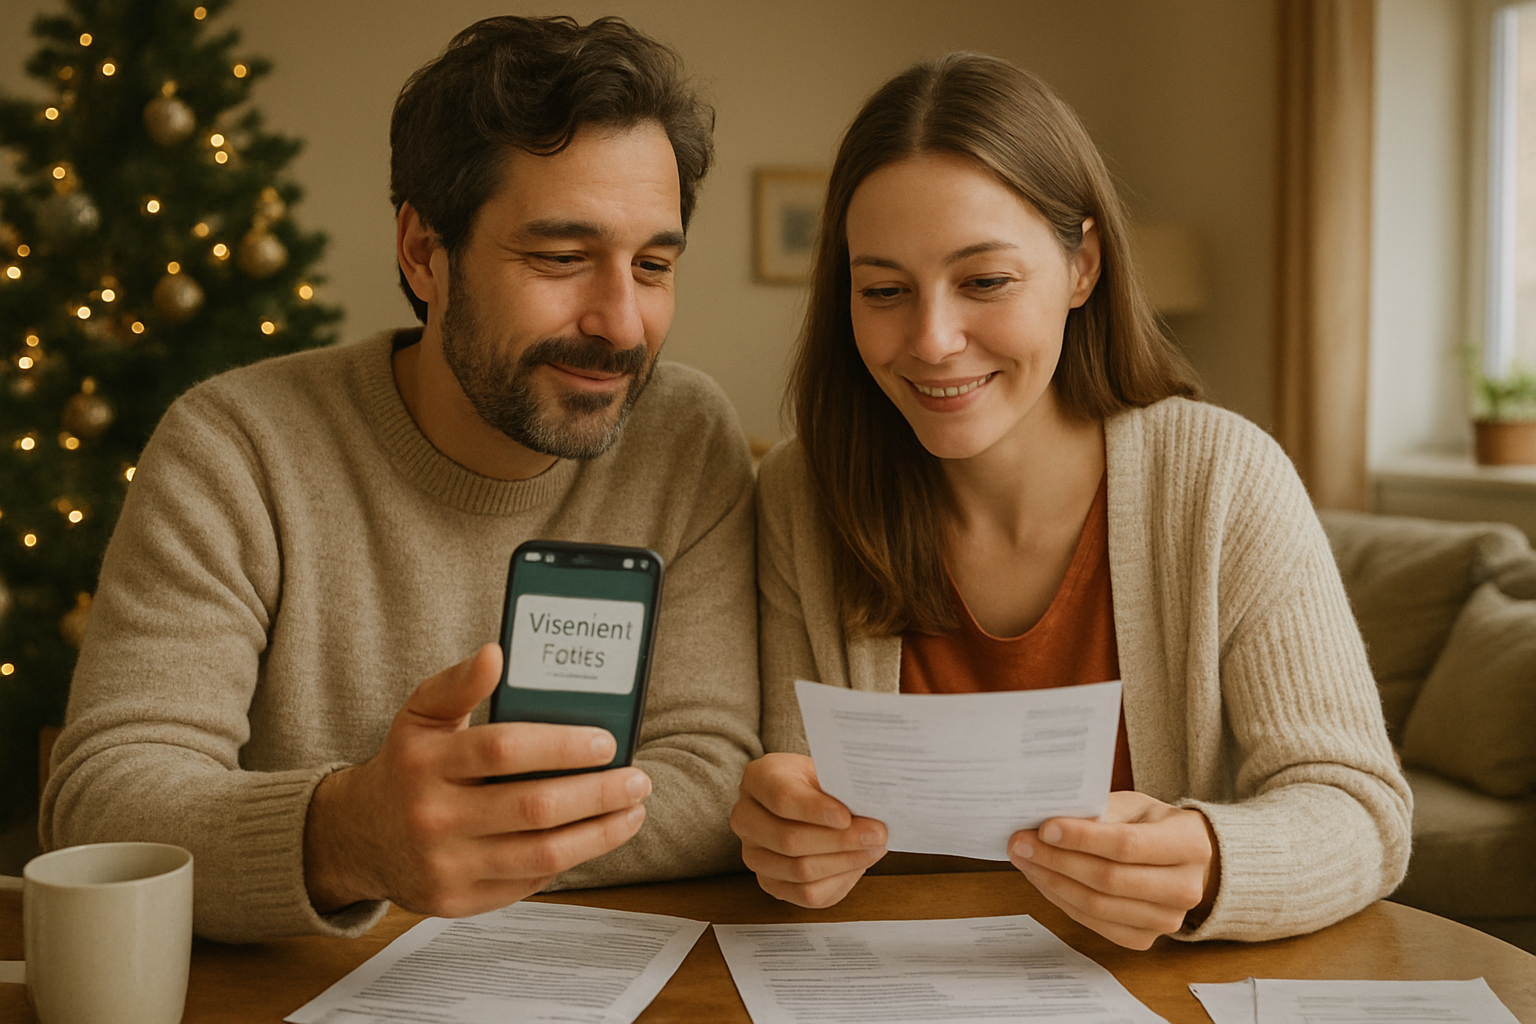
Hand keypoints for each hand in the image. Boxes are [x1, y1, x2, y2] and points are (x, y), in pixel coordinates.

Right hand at [303, 643, 649, 916]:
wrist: (357, 837)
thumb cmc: (406, 767)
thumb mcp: (419, 716)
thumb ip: (457, 682)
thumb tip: (495, 652)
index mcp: (426, 762)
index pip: (503, 750)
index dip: (562, 746)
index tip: (607, 743)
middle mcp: (433, 816)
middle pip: (532, 807)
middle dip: (597, 794)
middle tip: (636, 780)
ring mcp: (445, 864)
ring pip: (540, 854)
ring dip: (598, 835)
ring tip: (631, 812)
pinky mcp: (457, 901)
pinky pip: (527, 883)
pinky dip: (568, 861)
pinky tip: (592, 838)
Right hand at [729, 752, 886, 906]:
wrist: (807, 800)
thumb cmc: (819, 783)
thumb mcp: (826, 771)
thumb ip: (841, 787)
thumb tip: (871, 806)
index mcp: (757, 779)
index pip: (781, 798)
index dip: (815, 810)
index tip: (847, 817)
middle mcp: (745, 817)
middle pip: (789, 839)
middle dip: (840, 841)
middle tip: (876, 835)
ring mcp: (754, 854)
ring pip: (799, 871)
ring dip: (844, 862)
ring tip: (873, 849)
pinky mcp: (769, 882)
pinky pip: (806, 894)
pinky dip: (838, 882)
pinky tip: (857, 865)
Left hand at [1008, 790, 1218, 948]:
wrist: (1182, 860)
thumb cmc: (1153, 826)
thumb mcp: (1135, 805)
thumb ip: (1100, 812)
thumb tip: (1048, 824)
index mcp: (1188, 844)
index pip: (1127, 845)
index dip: (1082, 838)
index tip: (1045, 828)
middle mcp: (1185, 888)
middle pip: (1108, 879)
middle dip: (1057, 860)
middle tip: (1021, 843)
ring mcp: (1166, 920)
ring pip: (1097, 905)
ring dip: (1051, 882)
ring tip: (1025, 859)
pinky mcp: (1145, 939)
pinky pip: (1093, 923)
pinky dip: (1062, 900)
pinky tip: (1043, 879)